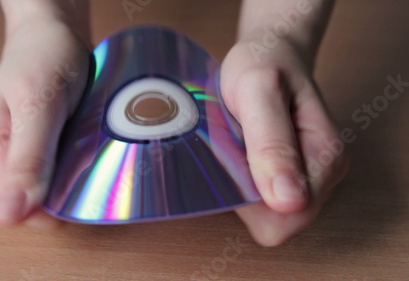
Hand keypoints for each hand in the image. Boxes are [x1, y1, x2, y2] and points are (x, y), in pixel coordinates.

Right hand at [0, 15, 89, 228]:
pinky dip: (88, 161)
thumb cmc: (41, 59)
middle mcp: (5, 168)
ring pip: (63, 189)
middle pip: (47, 204)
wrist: (55, 35)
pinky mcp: (49, 153)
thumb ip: (27, 158)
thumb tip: (7, 215)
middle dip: (73, 182)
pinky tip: (92, 139)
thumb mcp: (37, 104)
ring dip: (84, 171)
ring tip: (89, 136)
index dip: (59, 200)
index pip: (26, 212)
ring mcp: (28, 161)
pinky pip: (72, 173)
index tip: (81, 170)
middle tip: (85, 142)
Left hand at [221, 38, 348, 245]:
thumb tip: (288, 202)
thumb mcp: (259, 92)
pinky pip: (258, 197)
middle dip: (244, 194)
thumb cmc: (264, 63)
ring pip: (264, 213)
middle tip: (234, 148)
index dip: (249, 202)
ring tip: (236, 145)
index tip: (233, 161)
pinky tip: (237, 151)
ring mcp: (305, 176)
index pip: (285, 219)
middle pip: (274, 221)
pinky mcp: (287, 174)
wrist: (271, 51)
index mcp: (324, 158)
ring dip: (240, 185)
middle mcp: (321, 174)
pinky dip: (240, 179)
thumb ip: (271, 144)